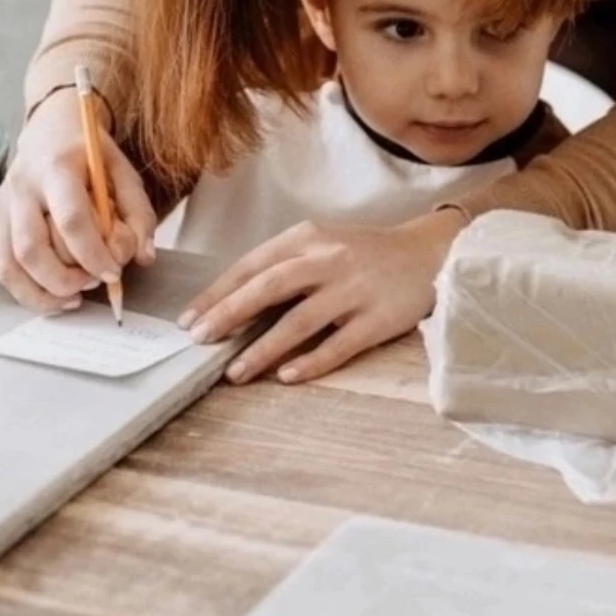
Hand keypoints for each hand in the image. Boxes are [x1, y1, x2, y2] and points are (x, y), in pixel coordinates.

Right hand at [0, 86, 157, 311]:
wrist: (50, 129)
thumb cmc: (91, 156)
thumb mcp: (124, 172)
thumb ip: (138, 214)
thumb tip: (143, 257)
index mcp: (57, 167)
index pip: (71, 219)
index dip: (93, 254)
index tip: (113, 274)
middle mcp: (22, 185)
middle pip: (32, 249)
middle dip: (66, 279)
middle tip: (95, 283)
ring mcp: (3, 204)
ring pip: (11, 265)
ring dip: (44, 293)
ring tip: (76, 297)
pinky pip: (3, 269)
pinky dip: (27, 292)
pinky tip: (56, 297)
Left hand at [180, 209, 463, 385]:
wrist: (426, 253)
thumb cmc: (362, 254)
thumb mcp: (321, 245)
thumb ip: (284, 266)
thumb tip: (232, 302)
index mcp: (307, 239)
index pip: (253, 264)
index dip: (219, 292)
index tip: (188, 318)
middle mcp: (328, 260)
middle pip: (270, 286)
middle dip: (230, 313)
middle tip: (199, 340)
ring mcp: (354, 289)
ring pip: (301, 319)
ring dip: (264, 347)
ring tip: (235, 372)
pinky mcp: (378, 317)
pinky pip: (341, 342)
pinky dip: (313, 360)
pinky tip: (288, 376)